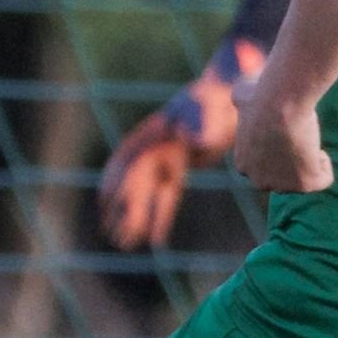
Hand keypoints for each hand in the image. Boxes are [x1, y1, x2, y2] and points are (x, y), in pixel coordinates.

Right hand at [94, 38, 260, 248]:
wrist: (231, 93)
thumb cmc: (217, 98)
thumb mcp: (209, 108)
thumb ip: (204, 125)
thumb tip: (195, 143)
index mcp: (152, 134)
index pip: (129, 161)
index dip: (117, 181)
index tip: (106, 202)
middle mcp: (153, 150)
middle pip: (134, 184)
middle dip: (123, 209)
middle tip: (115, 236)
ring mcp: (163, 160)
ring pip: (145, 195)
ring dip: (136, 218)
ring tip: (124, 244)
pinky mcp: (178, 169)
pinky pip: (165, 198)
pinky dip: (160, 217)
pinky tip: (156, 241)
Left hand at [235, 91, 331, 196]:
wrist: (278, 106)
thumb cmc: (260, 98)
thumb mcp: (242, 97)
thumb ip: (242, 102)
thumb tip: (242, 94)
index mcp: (243, 165)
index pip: (265, 167)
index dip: (278, 151)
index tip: (286, 135)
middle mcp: (259, 181)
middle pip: (283, 178)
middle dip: (293, 162)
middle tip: (299, 139)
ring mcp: (281, 186)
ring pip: (303, 180)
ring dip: (310, 161)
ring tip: (307, 141)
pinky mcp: (305, 185)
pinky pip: (323, 180)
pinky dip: (326, 164)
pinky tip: (319, 148)